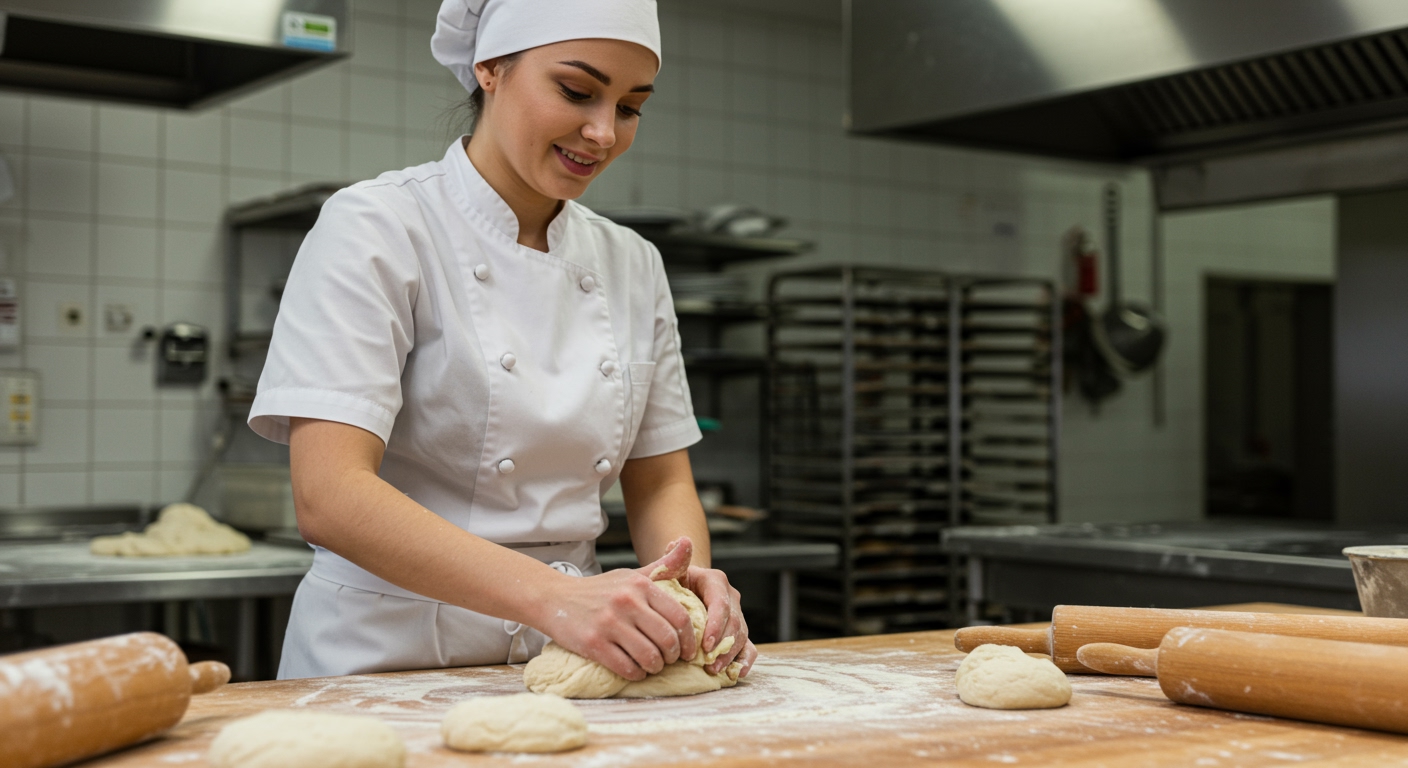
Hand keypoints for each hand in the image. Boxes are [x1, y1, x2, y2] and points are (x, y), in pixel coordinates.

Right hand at [539, 540, 695, 680]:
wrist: (555, 598)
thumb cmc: (600, 589)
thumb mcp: (632, 575)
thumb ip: (663, 565)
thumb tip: (688, 541)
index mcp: (640, 585)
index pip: (679, 616)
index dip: (689, 639)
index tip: (688, 651)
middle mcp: (626, 602)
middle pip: (667, 639)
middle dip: (673, 656)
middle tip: (670, 660)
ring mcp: (609, 623)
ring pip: (649, 656)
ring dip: (655, 667)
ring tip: (653, 665)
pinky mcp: (593, 643)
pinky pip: (626, 667)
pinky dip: (636, 674)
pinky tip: (635, 670)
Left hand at [669, 540, 754, 676]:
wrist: (678, 591)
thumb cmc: (668, 583)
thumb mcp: (666, 573)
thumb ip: (670, 561)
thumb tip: (677, 542)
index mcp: (714, 580)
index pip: (721, 602)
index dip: (716, 624)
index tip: (705, 643)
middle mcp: (730, 597)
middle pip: (734, 622)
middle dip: (723, 644)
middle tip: (709, 662)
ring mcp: (735, 615)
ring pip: (742, 636)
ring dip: (730, 655)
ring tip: (714, 670)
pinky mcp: (737, 633)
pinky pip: (748, 647)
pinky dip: (744, 660)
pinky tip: (736, 673)